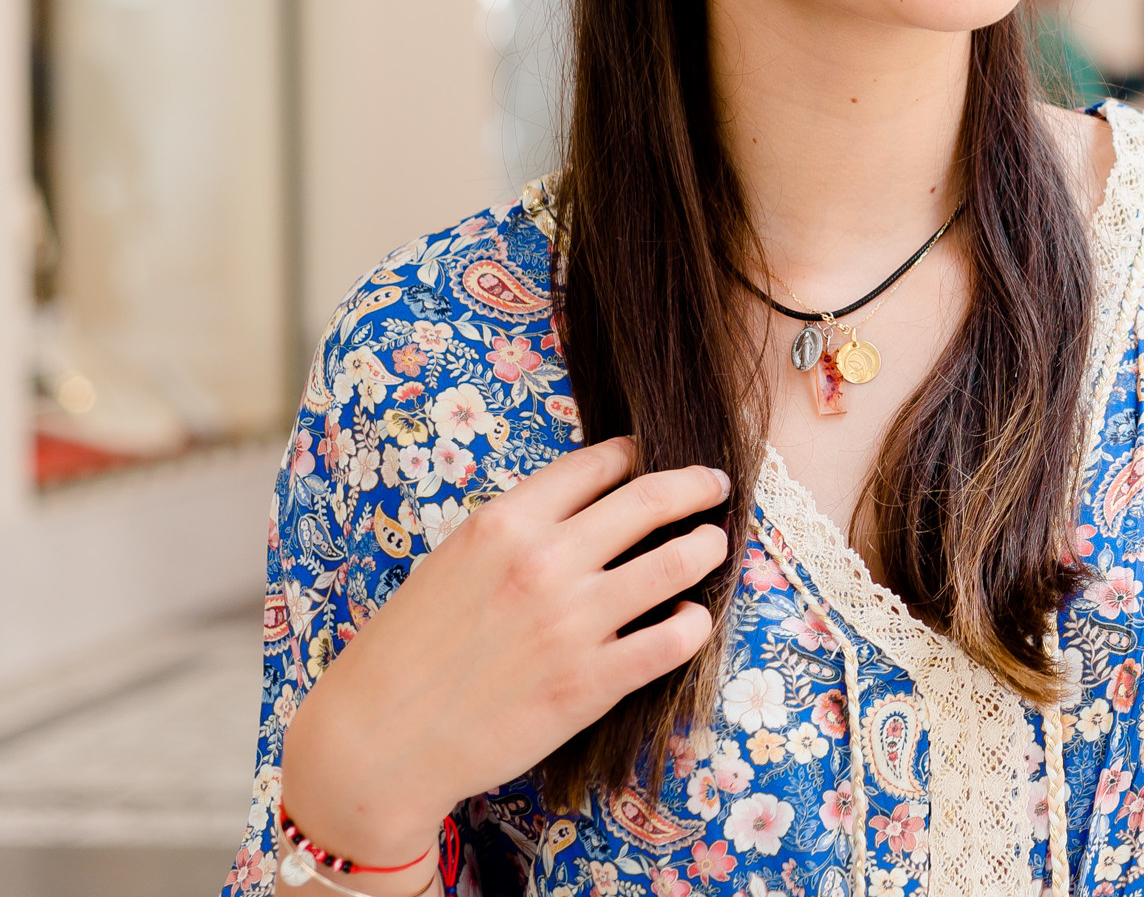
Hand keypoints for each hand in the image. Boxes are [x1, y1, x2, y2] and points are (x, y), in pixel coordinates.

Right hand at [280, 439, 730, 874]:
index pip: (600, 464)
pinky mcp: (590, 682)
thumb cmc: (406, 652)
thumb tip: (589, 507)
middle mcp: (545, 561)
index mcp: (505, 522)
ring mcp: (572, 622)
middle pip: (652, 499)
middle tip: (715, 485)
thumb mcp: (453, 561)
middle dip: (696, 485)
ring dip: (707, 547)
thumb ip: (518, 530)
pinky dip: (695, 624)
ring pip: (678, 562)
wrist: (374, 742)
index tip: (654, 458)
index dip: (638, 455)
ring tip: (714, 546)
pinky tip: (693, 620)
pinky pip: (672, 641)